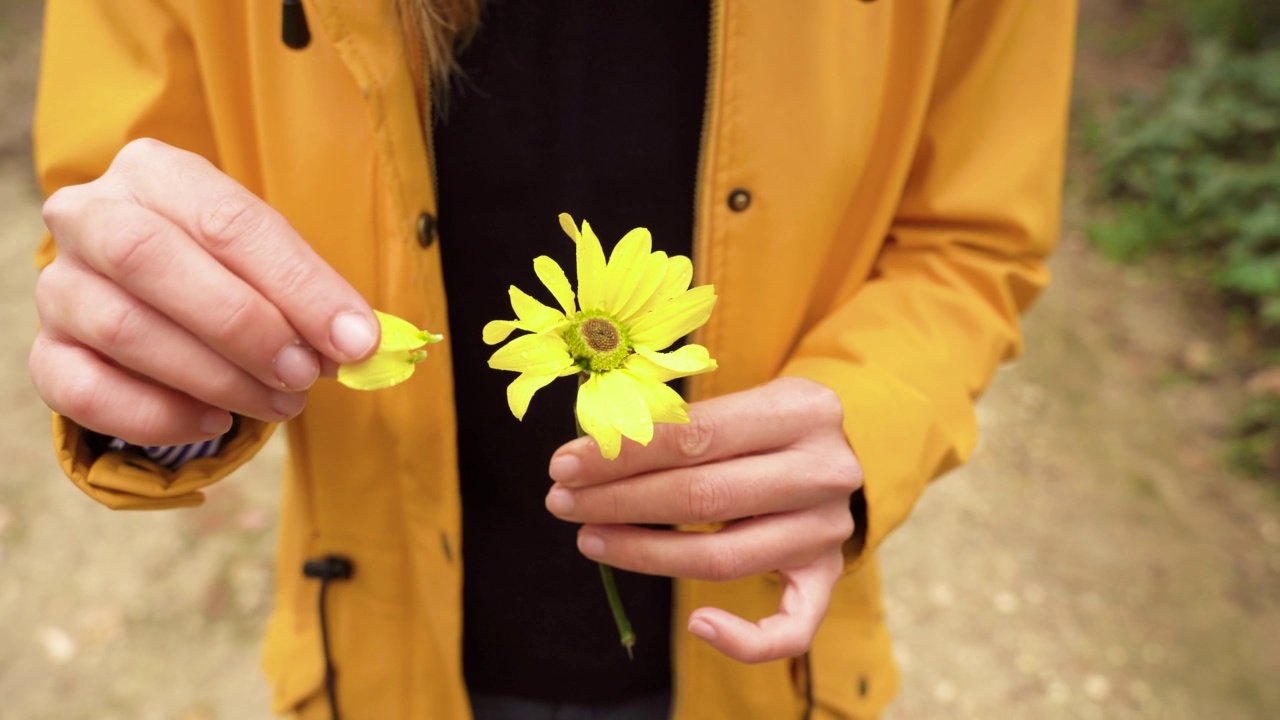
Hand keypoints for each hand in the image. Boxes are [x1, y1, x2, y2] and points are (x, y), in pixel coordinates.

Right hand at [32, 138, 378, 445]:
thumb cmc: (229, 271)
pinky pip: (85, 391)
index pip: (228, 221)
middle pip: (151, 259)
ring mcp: (59, 286)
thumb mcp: (273, 266)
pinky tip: (214, 423)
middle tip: (307, 374)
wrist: (160, 298)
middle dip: (244, 326)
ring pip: (123, 329)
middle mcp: (90, 215)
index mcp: (155, 171)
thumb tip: (359, 345)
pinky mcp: (46, 352)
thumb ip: (310, 299)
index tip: (355, 340)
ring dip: (216, 378)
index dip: (299, 286)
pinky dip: (158, 416)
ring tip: (281, 403)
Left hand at [545, 376, 862, 663]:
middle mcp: (826, 470)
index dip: (623, 454)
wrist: (835, 449)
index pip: (696, 435)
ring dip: (645, 554)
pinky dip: (744, 640)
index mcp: (804, 409)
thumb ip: (675, 420)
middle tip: (562, 502)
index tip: (565, 464)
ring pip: (725, 557)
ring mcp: (829, 529)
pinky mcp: (828, 575)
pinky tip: (695, 624)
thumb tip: (591, 449)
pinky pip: (790, 629)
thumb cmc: (763, 421)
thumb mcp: (737, 397)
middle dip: (619, 500)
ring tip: (590, 539)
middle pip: (704, 497)